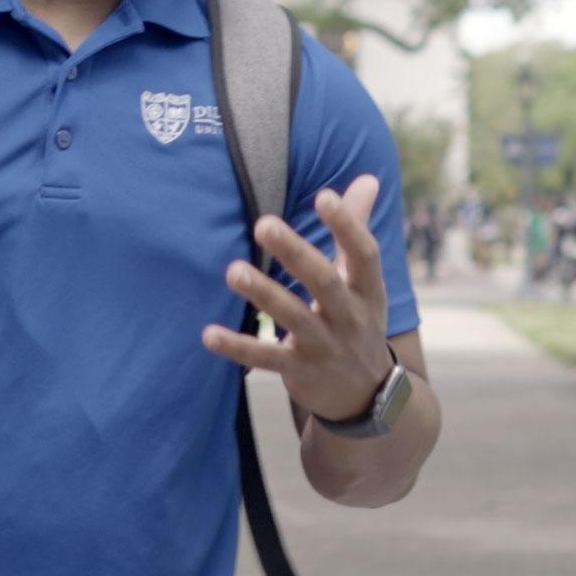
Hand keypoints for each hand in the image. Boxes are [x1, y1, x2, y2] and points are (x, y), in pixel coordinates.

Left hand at [202, 173, 391, 422]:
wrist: (366, 396)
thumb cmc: (358, 320)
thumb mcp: (365, 281)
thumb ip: (358, 229)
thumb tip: (366, 179)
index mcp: (368, 290)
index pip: (364, 255)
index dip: (347, 226)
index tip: (323, 196)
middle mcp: (350, 318)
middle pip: (324, 282)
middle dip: (295, 253)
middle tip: (263, 224)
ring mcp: (324, 347)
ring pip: (291, 318)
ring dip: (262, 294)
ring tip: (233, 271)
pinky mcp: (299, 372)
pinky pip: (265, 357)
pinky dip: (236, 347)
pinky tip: (207, 333)